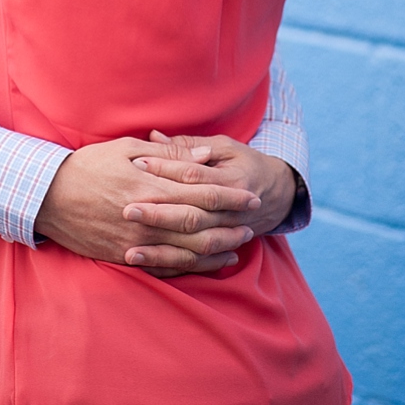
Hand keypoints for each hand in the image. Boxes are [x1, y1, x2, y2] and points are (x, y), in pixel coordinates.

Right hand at [34, 137, 261, 277]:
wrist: (47, 197)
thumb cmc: (87, 166)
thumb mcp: (125, 149)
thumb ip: (168, 156)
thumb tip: (203, 156)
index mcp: (148, 186)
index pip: (200, 193)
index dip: (229, 196)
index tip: (250, 196)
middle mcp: (146, 217)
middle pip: (199, 225)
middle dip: (230, 224)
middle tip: (252, 221)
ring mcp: (136, 242)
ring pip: (187, 251)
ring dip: (217, 248)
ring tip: (239, 243)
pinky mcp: (125, 257)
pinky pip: (165, 267)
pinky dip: (192, 267)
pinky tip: (209, 263)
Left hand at [122, 131, 300, 271]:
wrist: (277, 194)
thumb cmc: (244, 163)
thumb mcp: (224, 147)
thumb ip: (188, 145)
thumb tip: (154, 136)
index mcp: (231, 180)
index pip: (193, 175)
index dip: (166, 169)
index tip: (137, 164)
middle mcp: (231, 212)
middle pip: (192, 215)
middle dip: (158, 214)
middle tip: (126, 210)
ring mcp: (227, 234)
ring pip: (193, 247)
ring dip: (162, 251)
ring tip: (130, 252)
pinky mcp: (221, 250)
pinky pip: (195, 264)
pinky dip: (172, 267)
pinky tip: (146, 268)